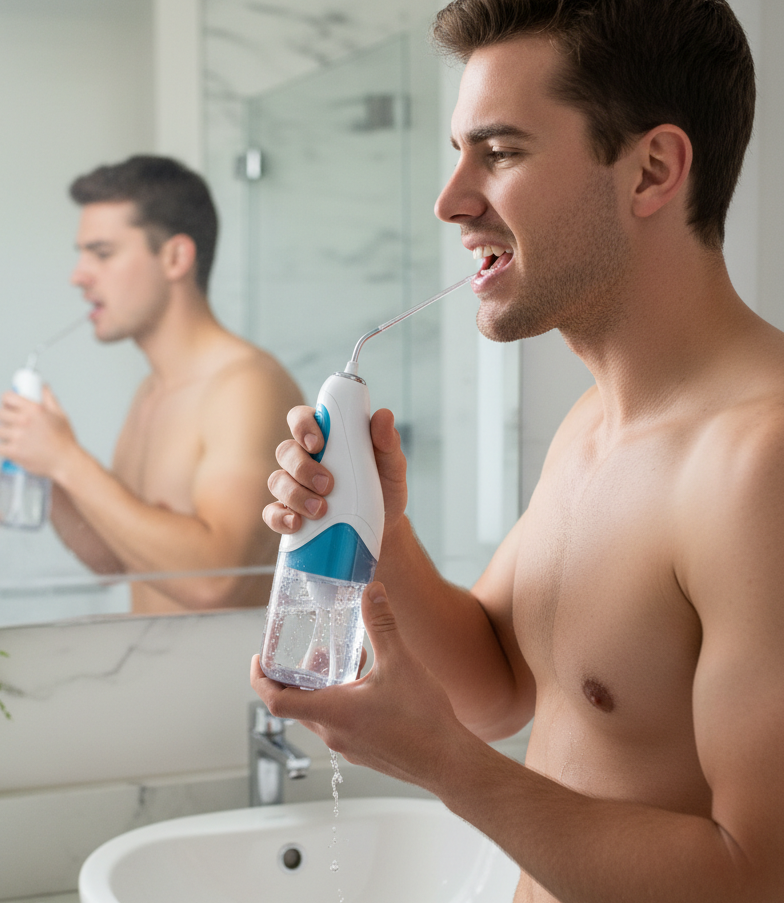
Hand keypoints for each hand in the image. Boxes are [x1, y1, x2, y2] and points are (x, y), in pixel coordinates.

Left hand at [0, 386, 76, 479]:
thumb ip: (49, 399)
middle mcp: (24, 421)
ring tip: (12, 436)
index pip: (8, 397)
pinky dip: (3, 447)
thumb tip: (43, 387)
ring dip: (3, 433)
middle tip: (10, 423)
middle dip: (4, 417)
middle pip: (0, 413)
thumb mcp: (61, 415)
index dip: (7, 401)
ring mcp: (18, 437)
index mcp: (34, 410)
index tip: (9, 406)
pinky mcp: (13, 451)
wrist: (66, 462)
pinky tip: (9, 447)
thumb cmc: (65, 441)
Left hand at [250, 581, 466, 790]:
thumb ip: (382, 625)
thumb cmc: (423, 719)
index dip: (261, 678)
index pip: (276, 700)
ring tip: (347, 661)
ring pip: (320, 713)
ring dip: (323, 686)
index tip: (259, 659)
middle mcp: (334, 733)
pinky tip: (369, 684)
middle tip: (311, 650)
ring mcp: (349, 746)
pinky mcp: (365, 751)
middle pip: (296, 705)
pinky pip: (340, 723)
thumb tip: (372, 591)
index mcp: (333, 712)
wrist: (448, 762)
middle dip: (297, 675)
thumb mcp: (400, 662)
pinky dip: (342, 700)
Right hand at [263, 406, 408, 536]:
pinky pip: (272, 513)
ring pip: (277, 481)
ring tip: (320, 510)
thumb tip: (384, 416)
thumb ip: (387, 442)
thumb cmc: (384, 487)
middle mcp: (304, 459)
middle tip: (327, 485)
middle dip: (302, 467)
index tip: (317, 443)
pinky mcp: (289, 514)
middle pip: (286, 451)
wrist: (384, 527)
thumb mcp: (392, 465)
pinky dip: (279, 518)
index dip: (303, 425)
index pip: (302, 418)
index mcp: (326, 439)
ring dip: (295, 495)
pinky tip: (295, 524)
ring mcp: (294, 486)